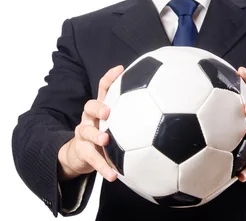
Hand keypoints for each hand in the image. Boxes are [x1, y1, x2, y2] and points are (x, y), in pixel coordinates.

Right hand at [58, 65, 123, 182]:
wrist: (79, 154)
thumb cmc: (103, 134)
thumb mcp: (115, 122)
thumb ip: (133, 114)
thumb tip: (166, 108)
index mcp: (100, 108)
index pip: (103, 88)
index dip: (110, 77)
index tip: (120, 69)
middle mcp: (90, 118)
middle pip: (89, 106)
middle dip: (98, 107)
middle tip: (107, 111)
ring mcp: (84, 134)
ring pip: (86, 132)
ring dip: (96, 136)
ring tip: (105, 140)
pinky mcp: (82, 152)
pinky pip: (92, 160)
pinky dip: (103, 168)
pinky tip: (113, 175)